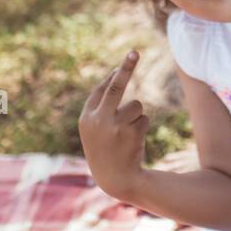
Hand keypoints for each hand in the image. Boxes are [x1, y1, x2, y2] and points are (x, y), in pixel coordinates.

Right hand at [78, 50, 147, 198]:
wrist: (114, 179)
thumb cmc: (105, 149)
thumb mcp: (96, 129)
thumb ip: (103, 106)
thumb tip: (117, 76)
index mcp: (86, 118)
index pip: (101, 89)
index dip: (115, 73)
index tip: (129, 57)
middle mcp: (98, 120)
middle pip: (115, 86)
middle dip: (126, 67)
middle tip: (135, 52)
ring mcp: (114, 126)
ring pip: (136, 105)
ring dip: (136, 116)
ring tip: (128, 134)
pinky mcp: (131, 133)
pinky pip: (144, 119)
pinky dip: (142, 127)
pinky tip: (134, 142)